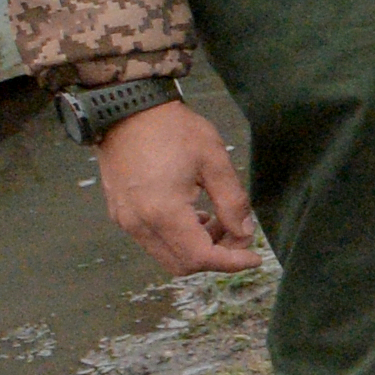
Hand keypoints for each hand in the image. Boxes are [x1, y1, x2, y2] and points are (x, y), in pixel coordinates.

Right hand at [93, 100, 259, 274]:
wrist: (126, 110)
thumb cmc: (172, 129)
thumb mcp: (213, 160)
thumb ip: (232, 202)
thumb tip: (244, 233)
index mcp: (162, 212)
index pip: (200, 257)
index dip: (231, 262)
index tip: (254, 258)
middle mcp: (138, 224)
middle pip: (182, 264)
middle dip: (216, 257)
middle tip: (238, 235)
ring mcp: (125, 220)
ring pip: (167, 255)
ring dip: (197, 248)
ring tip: (218, 220)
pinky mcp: (120, 214)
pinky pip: (153, 241)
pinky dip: (178, 239)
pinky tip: (195, 215)